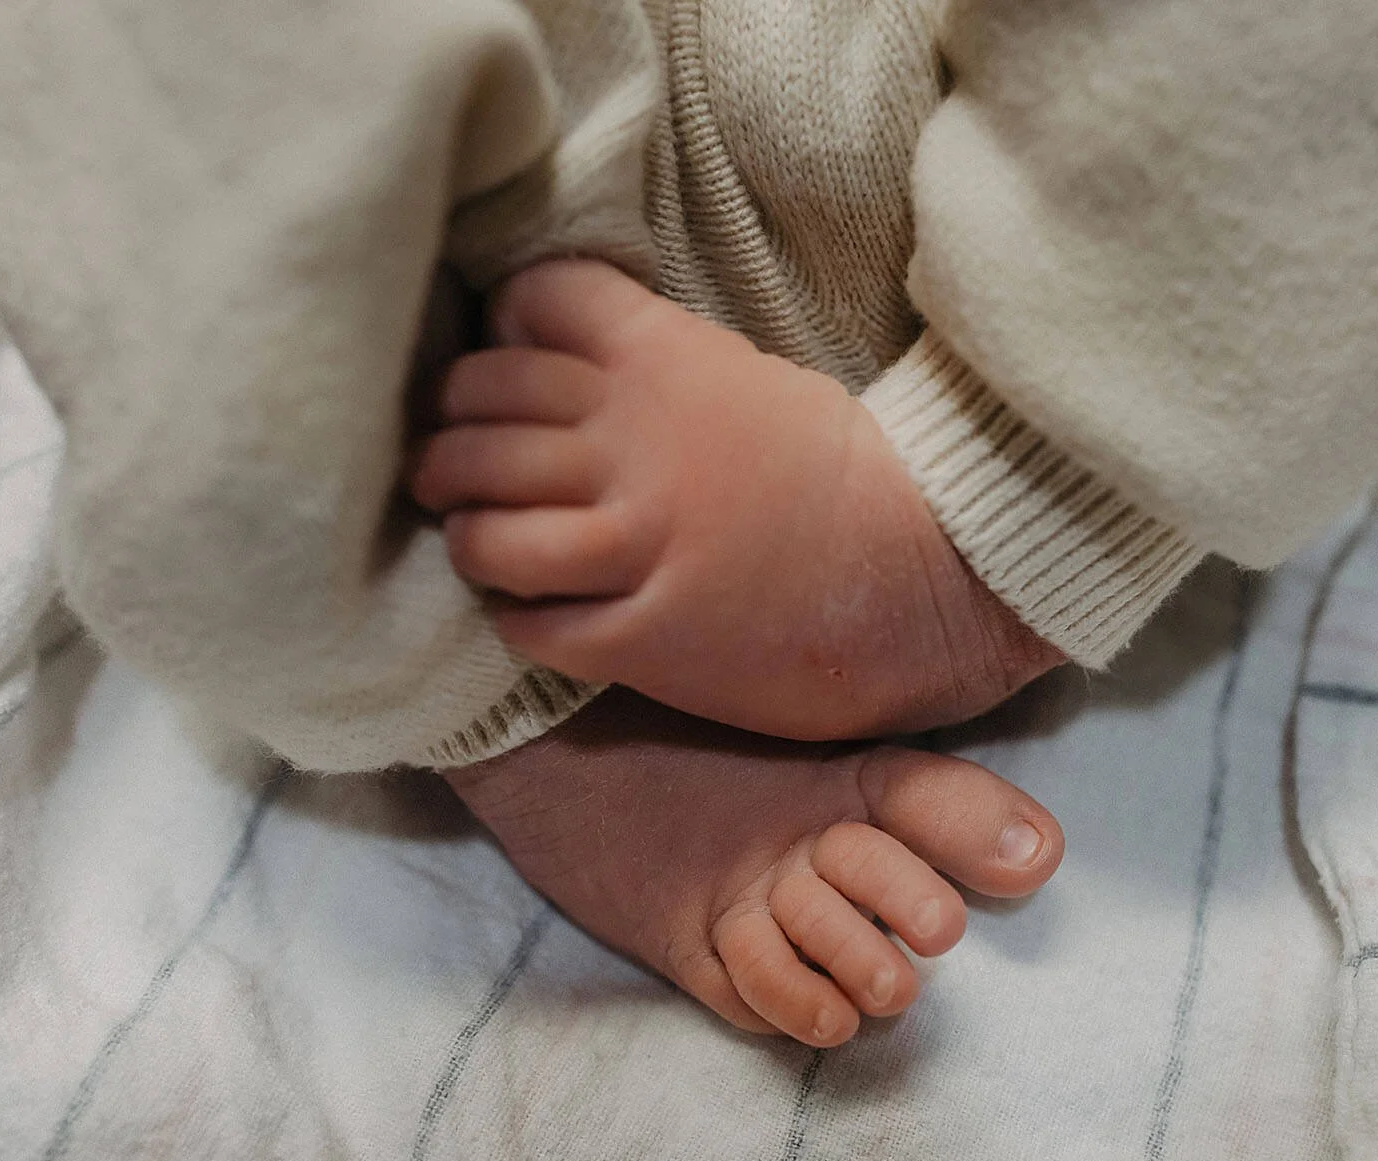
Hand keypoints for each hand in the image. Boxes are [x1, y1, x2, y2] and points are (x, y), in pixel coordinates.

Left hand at [411, 259, 1062, 741]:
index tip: (504, 379)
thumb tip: (544, 362)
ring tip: (481, 543)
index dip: (500, 340)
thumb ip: (645, 362)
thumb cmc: (840, 474)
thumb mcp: (742, 375)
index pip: (529, 307)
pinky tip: (532, 609)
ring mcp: (634, 542)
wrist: (929, 573)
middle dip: (448, 442)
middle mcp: (632, 440)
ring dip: (468, 535)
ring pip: (483, 530)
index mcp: (662, 355)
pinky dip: (514, 615)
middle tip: (453, 469)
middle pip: (479, 416)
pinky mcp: (645, 636)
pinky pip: (529, 622)